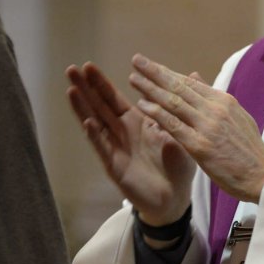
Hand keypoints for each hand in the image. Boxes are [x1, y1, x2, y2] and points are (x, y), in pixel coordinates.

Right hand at [66, 62, 194, 225]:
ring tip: (72, 89)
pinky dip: (96, 136)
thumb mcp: (181, 131)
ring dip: (83, 108)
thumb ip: (179, 103)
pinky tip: (88, 123)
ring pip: (96, 124)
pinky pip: (104, 149)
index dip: (101, 83)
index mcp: (136, 121)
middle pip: (99, 107)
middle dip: (86, 89)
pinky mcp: (115, 166)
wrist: (175, 198)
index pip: (113, 98)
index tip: (88, 66)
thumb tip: (192, 74)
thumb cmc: (177, 165)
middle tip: (72, 69)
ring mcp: (115, 149)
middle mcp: (121, 132)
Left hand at [128, 54, 263, 203]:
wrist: (262, 176)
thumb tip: (196, 77)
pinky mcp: (200, 145)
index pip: (189, 83)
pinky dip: (156, 113)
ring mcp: (207, 126)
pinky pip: (173, 125)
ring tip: (133, 78)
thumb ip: (214, 99)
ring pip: (173, 102)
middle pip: (179, 86)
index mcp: (223, 101)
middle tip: (137, 60)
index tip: (151, 65)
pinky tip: (141, 104)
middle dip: (155, 72)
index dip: (168, 73)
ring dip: (150, 89)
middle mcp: (214, 109)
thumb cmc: (248, 150)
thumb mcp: (235, 117)